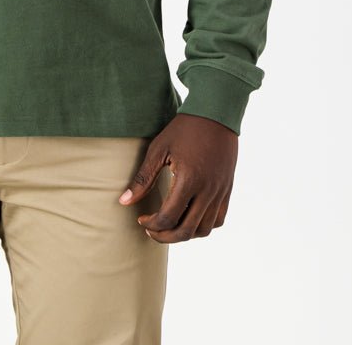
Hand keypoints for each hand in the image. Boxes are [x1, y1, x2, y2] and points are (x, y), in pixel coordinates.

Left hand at [118, 114, 237, 242]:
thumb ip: (143, 178)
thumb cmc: (183, 129)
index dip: (152, 224)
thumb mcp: (159, 149)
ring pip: (204, 230)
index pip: (168, 218)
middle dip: (165, 236)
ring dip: (184, 234)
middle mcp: (208, 190)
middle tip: (151, 230)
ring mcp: (220, 192)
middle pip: (186, 231)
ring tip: (168, 226)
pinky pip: (218, 220)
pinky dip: (203, 226)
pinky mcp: (227, 189)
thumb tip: (123, 201)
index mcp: (189, 180)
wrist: (215, 114)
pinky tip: (188, 216)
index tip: (141, 219)